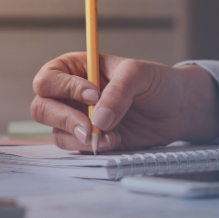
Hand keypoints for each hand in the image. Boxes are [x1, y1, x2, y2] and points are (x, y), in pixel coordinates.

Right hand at [30, 52, 218, 151]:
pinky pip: (76, 149)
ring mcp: (77, 118)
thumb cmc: (155, 82)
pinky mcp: (89, 140)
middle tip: (89, 127)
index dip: (66, 88)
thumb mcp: (138, 74)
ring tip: (110, 134)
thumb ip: (118, 91)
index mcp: (75, 69)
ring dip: (81, 137)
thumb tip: (98, 120)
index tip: (93, 95)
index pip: (49, 79)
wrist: (176, 108)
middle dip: (64, 119)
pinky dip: (93, 148)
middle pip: (42, 108)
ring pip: (57, 132)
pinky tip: (115, 141)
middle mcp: (70, 94)